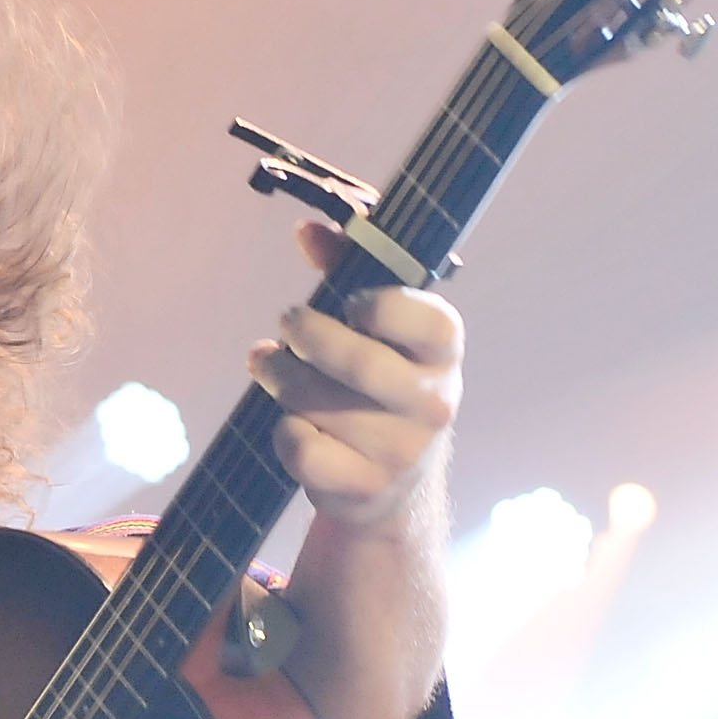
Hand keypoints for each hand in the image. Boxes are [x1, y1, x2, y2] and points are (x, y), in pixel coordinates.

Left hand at [246, 219, 464, 533]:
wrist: (393, 486)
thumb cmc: (378, 383)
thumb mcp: (377, 328)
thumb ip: (347, 270)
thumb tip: (307, 230)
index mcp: (444, 353)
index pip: (428, 320)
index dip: (380, 305)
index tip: (350, 303)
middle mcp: (434, 404)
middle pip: (355, 360)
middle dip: (305, 334)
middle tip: (287, 323)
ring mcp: (401, 451)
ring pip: (313, 399)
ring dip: (279, 375)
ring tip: (272, 366)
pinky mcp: (363, 487)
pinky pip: (298, 445)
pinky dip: (283, 430)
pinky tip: (293, 423)